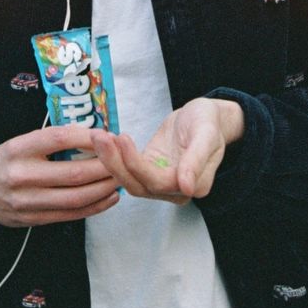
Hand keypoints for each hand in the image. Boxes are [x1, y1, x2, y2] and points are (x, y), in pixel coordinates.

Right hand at [0, 125, 119, 227]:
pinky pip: (70, 215)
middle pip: (72, 174)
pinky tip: (109, 198)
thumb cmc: (4, 160)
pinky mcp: (33, 220)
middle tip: (122, 159)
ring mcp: (27, 201)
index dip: (86, 137)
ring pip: (75, 198)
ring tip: (120, 179)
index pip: (58, 139)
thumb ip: (51, 140)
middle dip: (104, 167)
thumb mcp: (20, 141)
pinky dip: (94, 207)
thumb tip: (91, 134)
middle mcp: (22, 175)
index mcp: (18, 148)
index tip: (107, 134)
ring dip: (103, 189)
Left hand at [92, 97, 243, 202]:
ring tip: (99, 137)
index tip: (122, 139)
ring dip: (111, 160)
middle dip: (116, 163)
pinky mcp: (149, 170)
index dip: (136, 164)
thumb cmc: (209, 123)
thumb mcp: (207, 134)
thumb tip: (188, 188)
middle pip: (138, 184)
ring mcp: (160, 181)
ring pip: (130, 179)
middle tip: (101, 138)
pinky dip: (114, 156)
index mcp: (194, 185)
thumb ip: (197, 160)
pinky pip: (128, 169)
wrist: (204, 117)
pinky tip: (104, 140)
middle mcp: (175, 190)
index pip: (157, 182)